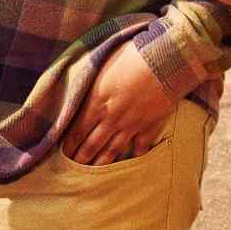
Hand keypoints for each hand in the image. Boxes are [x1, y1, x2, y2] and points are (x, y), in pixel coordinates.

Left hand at [63, 42, 177, 166]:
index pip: (77, 130)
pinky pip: (140, 147)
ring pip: (113, 150)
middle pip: (92, 145)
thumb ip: (90, 79)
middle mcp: (111, 118)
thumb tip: (77, 83)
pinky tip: (129, 161)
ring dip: (101, 164)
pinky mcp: (150, 126)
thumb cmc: (133, 54)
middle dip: (81, 159)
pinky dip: (134, 156)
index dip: (69, 144)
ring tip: (94, 174)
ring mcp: (132, 125)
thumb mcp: (103, 63)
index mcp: (97, 101)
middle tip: (73, 169)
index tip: (63, 153)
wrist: (167, 59)